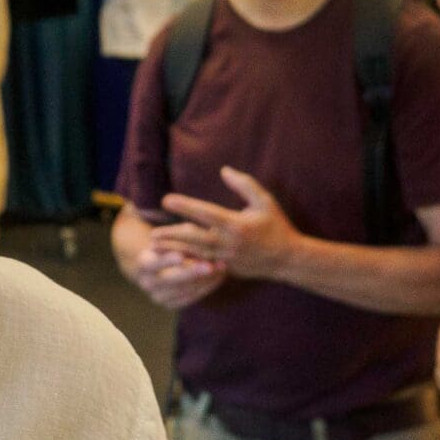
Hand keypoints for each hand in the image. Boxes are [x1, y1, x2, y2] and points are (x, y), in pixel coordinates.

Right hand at [127, 240, 225, 311]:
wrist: (159, 266)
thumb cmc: (169, 244)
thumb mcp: (172, 236)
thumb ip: (184, 235)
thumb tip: (206, 233)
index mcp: (143, 264)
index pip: (152, 264)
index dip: (166, 260)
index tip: (180, 255)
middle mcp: (147, 283)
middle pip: (169, 280)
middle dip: (191, 273)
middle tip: (209, 266)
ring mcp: (158, 296)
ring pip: (183, 290)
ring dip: (204, 279)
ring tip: (222, 268)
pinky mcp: (170, 304)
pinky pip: (191, 298)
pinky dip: (206, 287)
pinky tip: (219, 277)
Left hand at [156, 167, 298, 281]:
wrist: (287, 259)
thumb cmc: (276, 225)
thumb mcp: (265, 201)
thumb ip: (245, 184)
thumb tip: (224, 170)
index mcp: (236, 224)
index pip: (205, 213)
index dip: (184, 206)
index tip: (166, 199)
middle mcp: (228, 242)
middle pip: (194, 238)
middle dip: (171, 234)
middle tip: (151, 232)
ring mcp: (226, 258)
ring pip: (194, 253)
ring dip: (173, 249)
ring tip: (154, 245)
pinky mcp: (226, 269)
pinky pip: (201, 264)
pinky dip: (185, 261)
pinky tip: (170, 258)